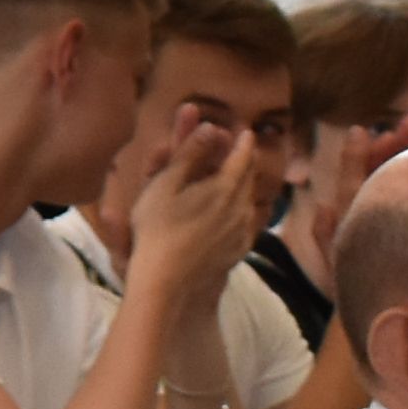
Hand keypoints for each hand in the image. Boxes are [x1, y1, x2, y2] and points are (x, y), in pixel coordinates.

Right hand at [131, 113, 269, 294]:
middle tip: (234, 152)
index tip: (243, 131)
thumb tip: (212, 126)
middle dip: (242, 160)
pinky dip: (238, 210)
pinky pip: (245, 222)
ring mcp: (243, 231)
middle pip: (249, 176)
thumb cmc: (158, 229)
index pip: (243, 155)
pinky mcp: (239, 250)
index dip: (243, 141)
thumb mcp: (165, 184)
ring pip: (248, 199)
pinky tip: (226, 214)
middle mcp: (242, 206)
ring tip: (228, 182)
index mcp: (225, 186)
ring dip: (241, 186)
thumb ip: (189, 153)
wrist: (169, 282)